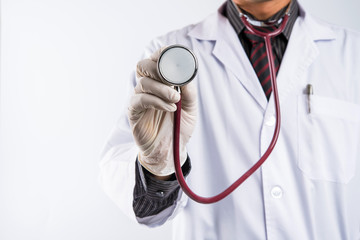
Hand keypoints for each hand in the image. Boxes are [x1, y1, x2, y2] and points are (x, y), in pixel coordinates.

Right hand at [128, 47, 196, 175]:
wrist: (171, 150)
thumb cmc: (179, 126)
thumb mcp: (190, 108)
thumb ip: (189, 91)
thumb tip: (186, 75)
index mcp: (161, 82)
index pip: (156, 61)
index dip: (161, 54)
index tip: (171, 56)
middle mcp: (148, 87)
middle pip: (143, 65)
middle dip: (158, 68)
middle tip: (172, 80)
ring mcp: (139, 98)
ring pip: (143, 82)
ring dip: (161, 88)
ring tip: (175, 99)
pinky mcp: (134, 111)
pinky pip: (139, 99)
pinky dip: (155, 100)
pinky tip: (169, 107)